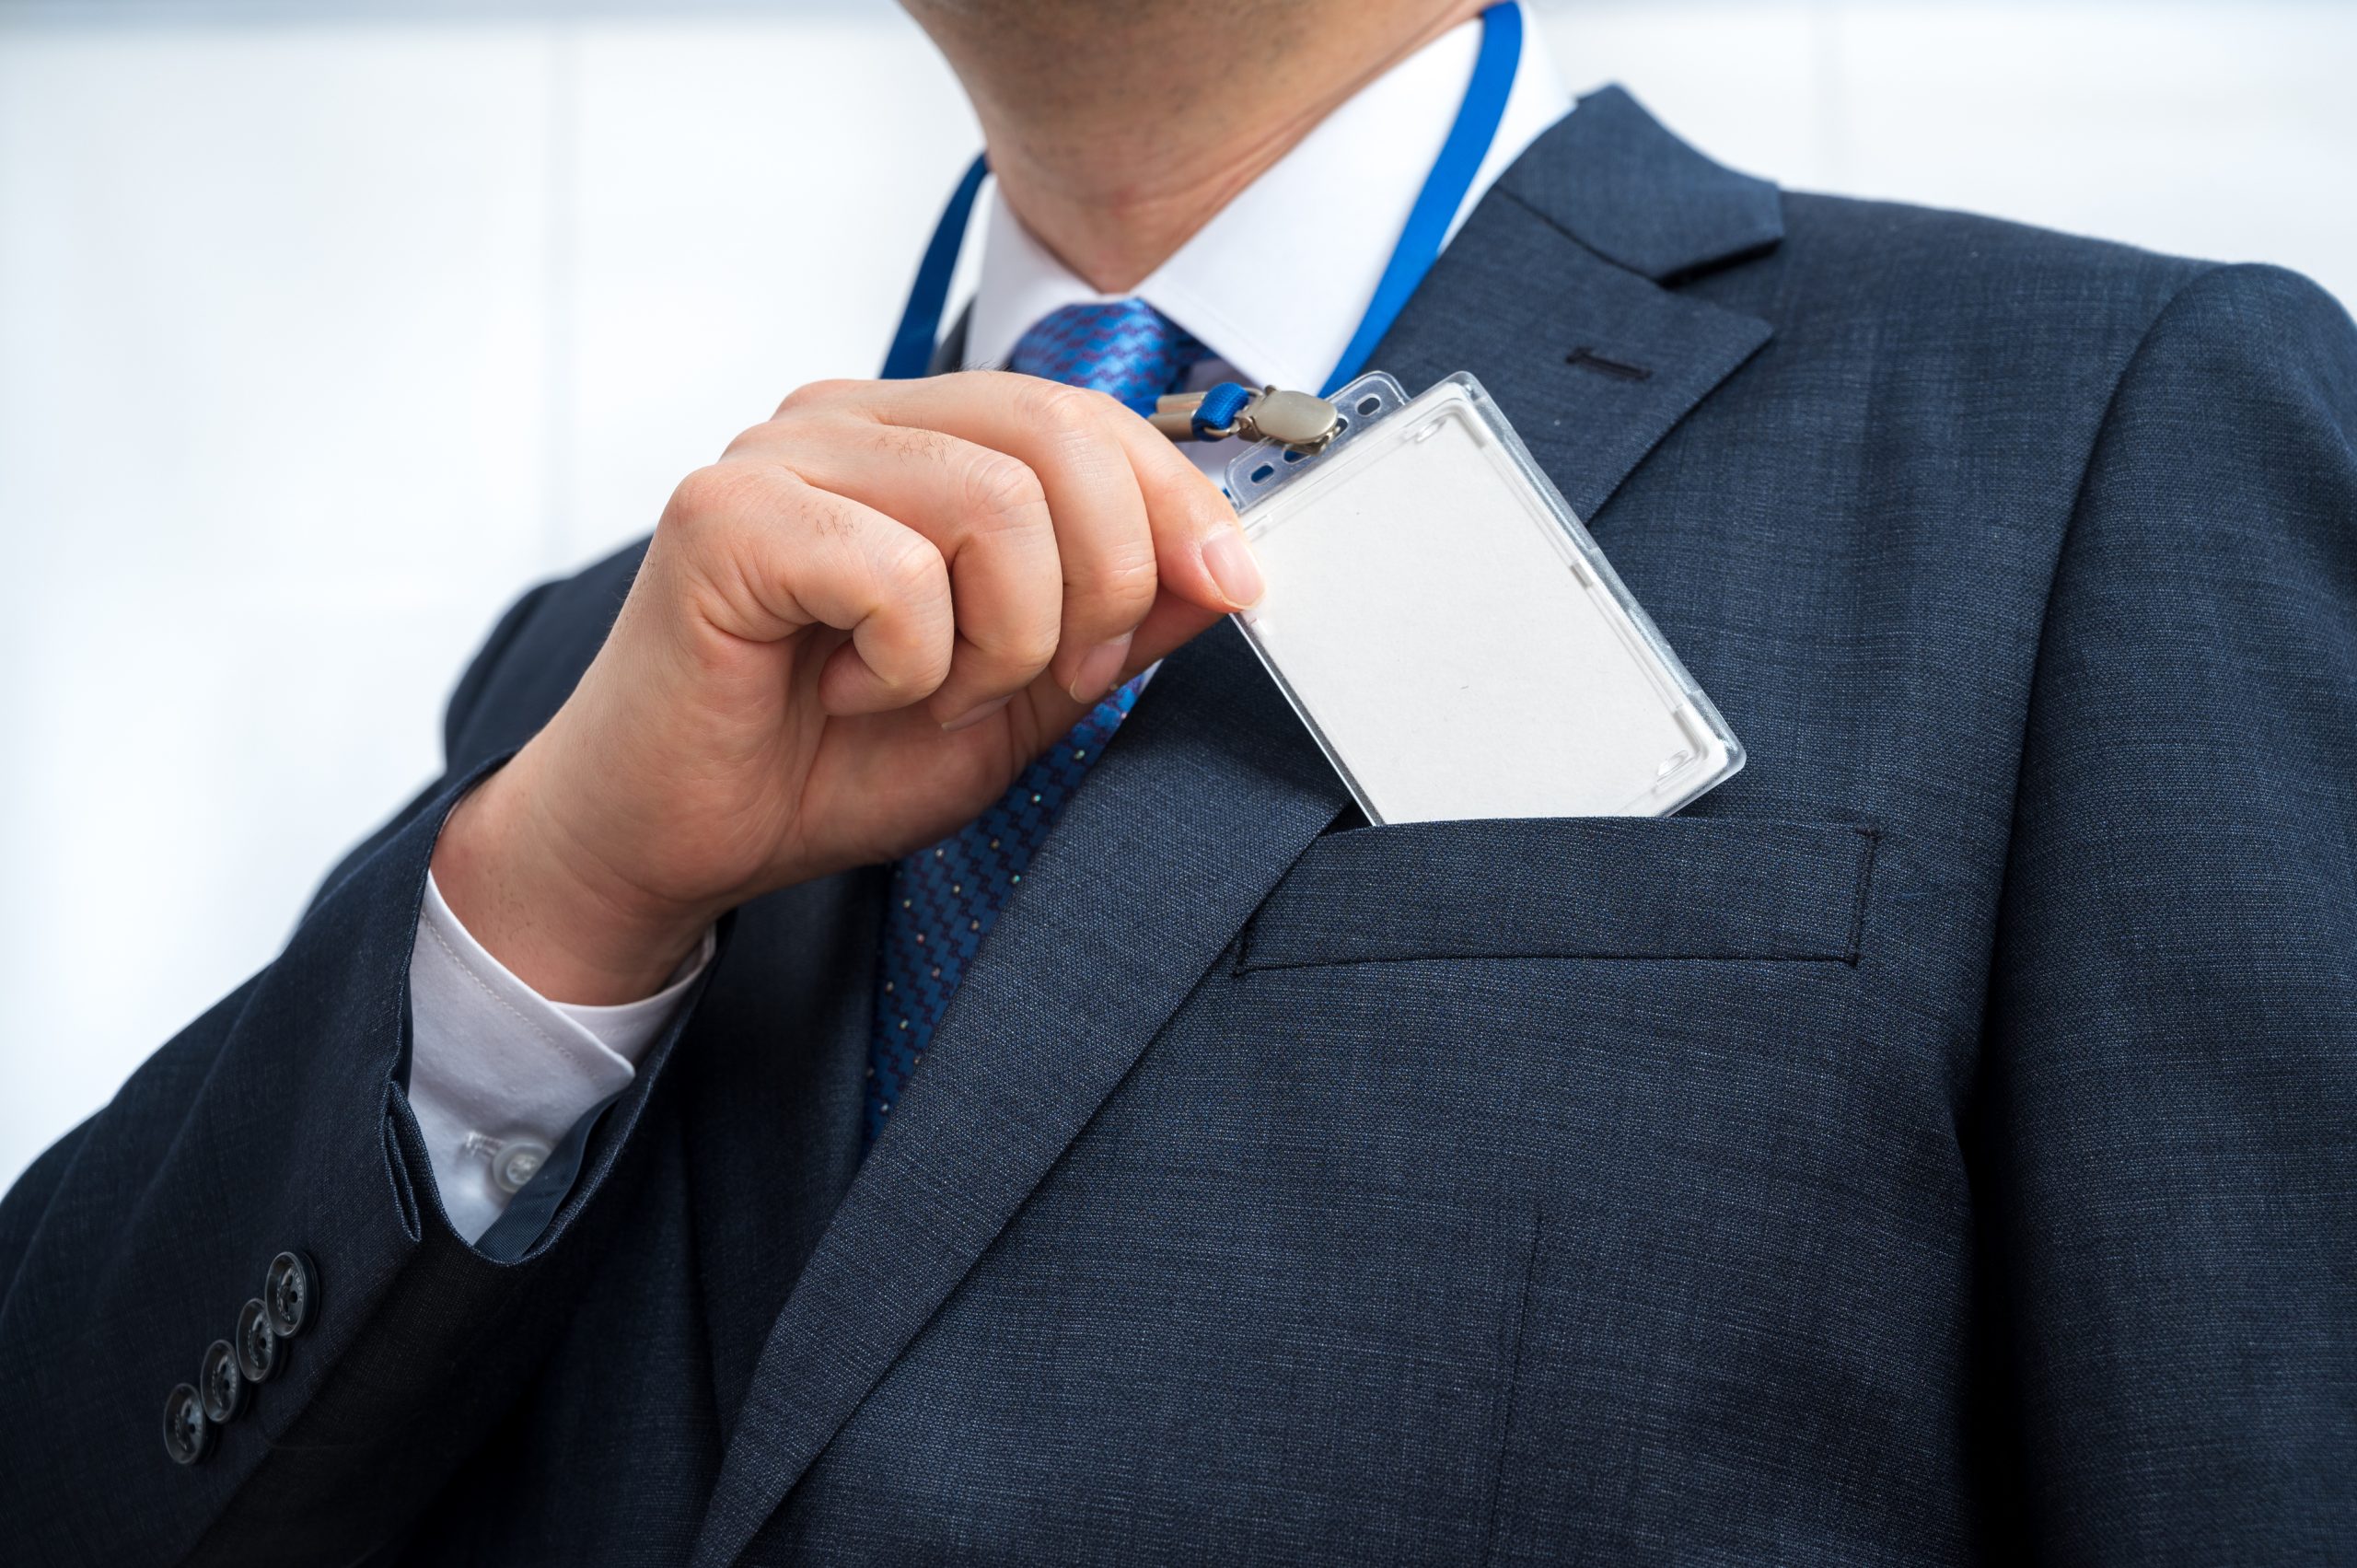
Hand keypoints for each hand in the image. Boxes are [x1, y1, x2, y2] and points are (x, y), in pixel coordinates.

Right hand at [430, 372, 1263, 1003]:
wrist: (674, 840)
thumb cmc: (827, 762)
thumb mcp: (1017, 699)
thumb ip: (1112, 626)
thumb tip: (1229, 568)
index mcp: (920, 438)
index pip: (1087, 414)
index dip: (1179, 498)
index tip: (1234, 588)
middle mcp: (850, 418)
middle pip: (1058, 434)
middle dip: (1105, 578)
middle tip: (1054, 674)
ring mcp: (780, 453)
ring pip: (994, 502)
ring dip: (1001, 638)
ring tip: (932, 695)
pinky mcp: (724, 515)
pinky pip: (898, 570)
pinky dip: (910, 663)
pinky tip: (854, 691)